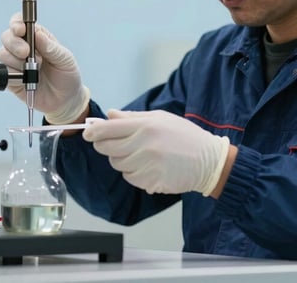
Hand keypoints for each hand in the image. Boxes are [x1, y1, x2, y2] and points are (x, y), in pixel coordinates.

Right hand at [0, 13, 89, 124]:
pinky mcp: (12, 79)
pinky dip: (13, 76)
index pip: (20, 23)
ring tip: (34, 69)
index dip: (16, 24)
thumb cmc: (67, 76)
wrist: (66, 100)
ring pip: (2, 53)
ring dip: (16, 61)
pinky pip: (3, 73)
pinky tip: (26, 79)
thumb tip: (37, 34)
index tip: (20, 30)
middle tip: (26, 53)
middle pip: (7, 37)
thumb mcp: (65, 59)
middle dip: (14, 43)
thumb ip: (51, 47)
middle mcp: (24, 48)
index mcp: (37, 38)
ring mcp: (16, 63)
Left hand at [83, 109, 229, 195]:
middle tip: (117, 144)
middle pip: (107, 148)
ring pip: (117, 165)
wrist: (209, 160)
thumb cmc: (185, 136)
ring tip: (141, 155)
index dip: (93, 132)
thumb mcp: (161, 118)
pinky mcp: (150, 181)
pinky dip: (134, 174)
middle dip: (106, 146)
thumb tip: (109, 115)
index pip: (107, 129)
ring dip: (123, 161)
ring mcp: (147, 165)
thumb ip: (132, 117)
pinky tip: (150, 167)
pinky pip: (130, 178)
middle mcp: (144, 144)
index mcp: (145, 126)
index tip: (87, 134)